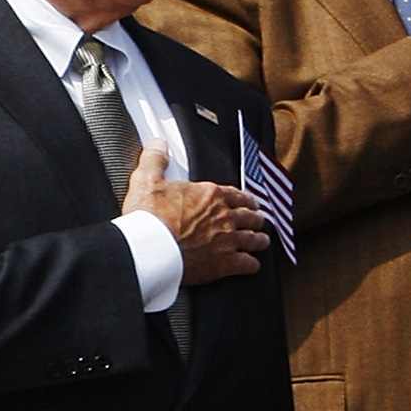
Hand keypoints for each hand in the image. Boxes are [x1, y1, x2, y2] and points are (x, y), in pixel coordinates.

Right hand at [123, 148, 268, 283]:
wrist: (149, 248)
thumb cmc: (148, 216)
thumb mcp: (148, 180)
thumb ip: (155, 160)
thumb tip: (157, 143)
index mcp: (211, 196)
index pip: (237, 195)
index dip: (245, 199)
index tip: (249, 202)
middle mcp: (225, 216)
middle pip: (249, 216)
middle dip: (255, 218)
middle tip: (259, 221)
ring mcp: (227, 240)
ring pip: (252, 238)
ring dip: (258, 240)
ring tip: (262, 241)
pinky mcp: (223, 263)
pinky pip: (245, 264)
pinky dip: (251, 265)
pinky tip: (252, 266)